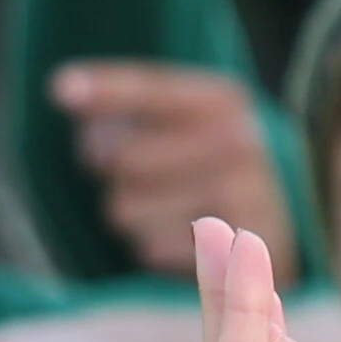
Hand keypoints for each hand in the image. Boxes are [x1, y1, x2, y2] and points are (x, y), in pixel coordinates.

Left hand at [48, 60, 299, 277]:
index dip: (104, 90)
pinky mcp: (229, 251)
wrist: (282, 225)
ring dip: (131, 215)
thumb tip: (67, 93)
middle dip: (114, 171)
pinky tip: (182, 240)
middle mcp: (238, 141)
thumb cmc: (208, 167)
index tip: (58, 89)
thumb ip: (126, 109)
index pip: (150, 90)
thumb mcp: (182, 124)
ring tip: (167, 210)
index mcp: (222, 101)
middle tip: (136, 175)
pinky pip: (148, 249)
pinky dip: (153, 247)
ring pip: (126, 209)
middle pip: (124, 158)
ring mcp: (240, 197)